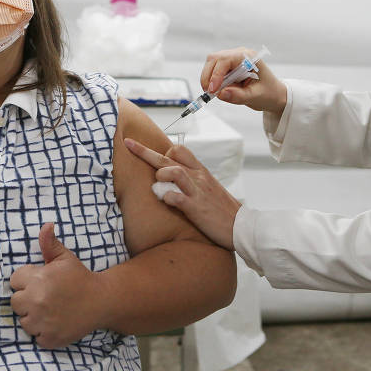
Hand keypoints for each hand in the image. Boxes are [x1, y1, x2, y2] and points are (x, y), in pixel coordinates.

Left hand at [9, 223, 100, 348]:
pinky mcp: (49, 338)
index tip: (39, 282)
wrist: (102, 300)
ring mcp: (42, 322)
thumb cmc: (80, 277)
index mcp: (38, 279)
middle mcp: (37, 301)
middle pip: (15, 302)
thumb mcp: (65, 258)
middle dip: (27, 299)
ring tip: (50, 310)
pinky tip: (55, 322)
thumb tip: (46, 225)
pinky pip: (36, 337)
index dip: (26, 281)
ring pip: (23, 321)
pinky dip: (43, 332)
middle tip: (45, 296)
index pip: (14, 281)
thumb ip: (50, 243)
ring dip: (33, 317)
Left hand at [123, 138, 240, 250]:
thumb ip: (192, 182)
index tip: (152, 155)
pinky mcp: (196, 207)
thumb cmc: (223, 210)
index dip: (163, 151)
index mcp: (200, 172)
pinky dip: (166, 197)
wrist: (241, 226)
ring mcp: (197, 191)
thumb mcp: (209, 189)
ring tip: (158, 184)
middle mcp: (198, 177)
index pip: (179, 150)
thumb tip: (174, 179)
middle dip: (145, 150)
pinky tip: (165, 200)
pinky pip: (176, 197)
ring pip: (174, 171)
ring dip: (161, 175)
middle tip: (128, 143)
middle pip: (169, 157)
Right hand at [201, 47, 287, 114]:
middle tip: (209, 93)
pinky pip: (213, 70)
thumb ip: (238, 96)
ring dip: (208, 78)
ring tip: (213, 93)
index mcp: (249, 58)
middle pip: (214, 59)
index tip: (213, 90)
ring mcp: (232, 59)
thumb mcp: (255, 97)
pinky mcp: (228, 66)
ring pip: (211, 63)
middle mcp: (239, 55)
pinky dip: (211, 80)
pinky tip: (217, 90)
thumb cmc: (268, 93)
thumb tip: (221, 94)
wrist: (273, 94)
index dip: (216, 74)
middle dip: (208, 76)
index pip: (226, 60)